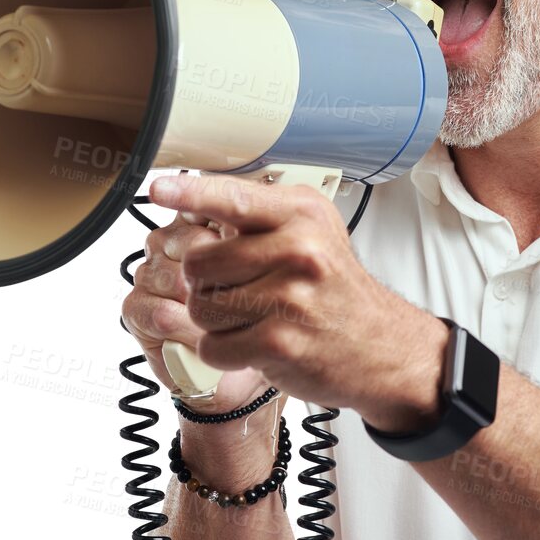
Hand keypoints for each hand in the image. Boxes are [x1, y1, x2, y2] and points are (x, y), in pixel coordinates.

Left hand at [145, 173, 447, 422]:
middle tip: (233, 289)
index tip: (159, 188)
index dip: (190, 194)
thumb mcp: (311, 233)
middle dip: (203, 282)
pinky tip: (253, 343)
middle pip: (199, 262)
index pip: (233, 198)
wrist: (381, 346)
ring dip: (213, 320)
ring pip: (201, 306)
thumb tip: (193, 197)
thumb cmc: (335, 290)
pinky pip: (213, 345)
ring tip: (249, 318)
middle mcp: (299, 250)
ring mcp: (291, 298)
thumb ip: (259, 216)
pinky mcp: (281, 343)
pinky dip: (222, 350)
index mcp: (301, 215)